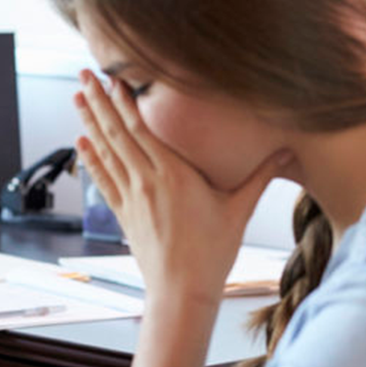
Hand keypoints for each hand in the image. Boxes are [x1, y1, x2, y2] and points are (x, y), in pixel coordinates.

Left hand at [73, 69, 293, 307]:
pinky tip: (80, 142)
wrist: (181, 292)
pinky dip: (91, 159)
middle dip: (99, 101)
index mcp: (173, 175)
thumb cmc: (212, 253)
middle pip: (117, 133)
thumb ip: (260, 176)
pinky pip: (103, 179)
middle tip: (83, 74)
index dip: (125, 102)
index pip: (142, 129)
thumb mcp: (239, 210)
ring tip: (77, 96)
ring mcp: (131, 198)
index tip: (114, 78)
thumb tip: (288, 152)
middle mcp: (146, 182)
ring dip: (90, 122)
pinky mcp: (124, 214)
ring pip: (105, 152)